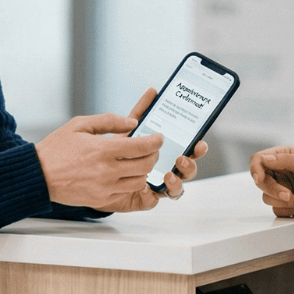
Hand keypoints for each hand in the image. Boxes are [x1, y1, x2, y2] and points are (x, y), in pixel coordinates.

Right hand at [35, 109, 162, 210]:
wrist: (38, 175)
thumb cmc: (56, 149)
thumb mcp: (80, 124)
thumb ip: (109, 121)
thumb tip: (132, 122)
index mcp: (103, 150)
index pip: (142, 147)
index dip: (155, 141)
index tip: (158, 138)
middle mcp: (107, 171)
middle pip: (146, 165)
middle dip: (153, 155)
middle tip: (151, 149)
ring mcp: (105, 188)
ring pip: (139, 181)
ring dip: (143, 171)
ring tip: (137, 162)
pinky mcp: (101, 200)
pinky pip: (125, 192)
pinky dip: (129, 183)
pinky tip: (124, 174)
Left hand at [119, 88, 206, 202]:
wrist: (92, 170)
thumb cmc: (117, 149)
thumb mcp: (129, 128)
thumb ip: (142, 111)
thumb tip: (153, 91)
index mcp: (166, 153)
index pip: (189, 151)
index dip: (198, 149)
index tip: (200, 143)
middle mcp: (165, 169)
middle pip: (187, 171)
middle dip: (190, 166)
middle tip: (181, 158)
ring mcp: (156, 185)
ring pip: (175, 189)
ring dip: (176, 182)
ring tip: (168, 174)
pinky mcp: (142, 199)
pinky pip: (152, 201)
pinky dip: (151, 196)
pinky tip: (145, 188)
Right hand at [249, 147, 293, 217]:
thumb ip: (284, 160)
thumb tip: (264, 159)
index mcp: (284, 156)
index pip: (259, 159)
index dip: (255, 169)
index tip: (259, 178)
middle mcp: (280, 172)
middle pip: (260, 181)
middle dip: (273, 190)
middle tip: (287, 194)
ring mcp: (282, 188)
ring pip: (267, 197)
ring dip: (284, 201)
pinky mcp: (286, 204)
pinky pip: (277, 209)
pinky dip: (290, 209)